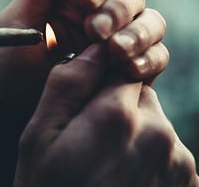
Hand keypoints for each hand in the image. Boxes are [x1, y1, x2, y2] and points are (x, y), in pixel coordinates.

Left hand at [0, 0, 167, 114]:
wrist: (15, 107)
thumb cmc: (11, 64)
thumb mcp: (19, 21)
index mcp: (73, 1)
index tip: (85, 0)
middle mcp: (100, 18)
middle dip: (117, 11)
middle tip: (96, 32)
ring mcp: (116, 44)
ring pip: (150, 23)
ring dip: (139, 33)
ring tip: (116, 50)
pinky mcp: (127, 70)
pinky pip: (155, 57)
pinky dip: (149, 59)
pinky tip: (130, 69)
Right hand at [14, 44, 198, 186]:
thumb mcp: (39, 136)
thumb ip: (67, 85)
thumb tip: (93, 50)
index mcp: (118, 117)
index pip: (120, 65)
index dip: (99, 80)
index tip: (85, 102)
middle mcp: (159, 135)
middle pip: (138, 93)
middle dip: (115, 106)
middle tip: (87, 140)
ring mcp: (179, 162)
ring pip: (152, 120)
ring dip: (131, 132)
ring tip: (103, 165)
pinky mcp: (185, 181)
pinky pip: (164, 147)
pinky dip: (144, 154)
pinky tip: (120, 178)